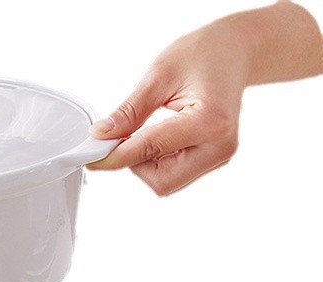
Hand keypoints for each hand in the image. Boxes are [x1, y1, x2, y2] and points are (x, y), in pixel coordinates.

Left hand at [87, 17, 250, 195]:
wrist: (236, 52)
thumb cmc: (205, 54)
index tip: (92, 156)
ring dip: (145, 165)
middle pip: (160, 180)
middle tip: (121, 138)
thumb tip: (101, 135)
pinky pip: (175, 176)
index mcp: (210, 121)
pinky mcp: (214, 161)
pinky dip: (157, 163)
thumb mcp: (159, 75)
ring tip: (144, 132)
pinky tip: (158, 139)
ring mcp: (219, 157)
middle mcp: (219, 146)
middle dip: (134, 164)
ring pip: (166, 182)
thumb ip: (129, 111)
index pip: (150, 150)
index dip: (116, 156)